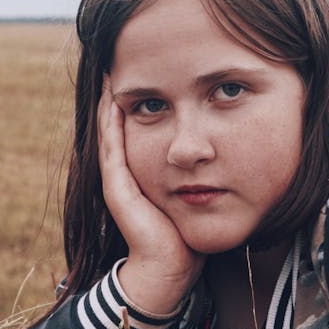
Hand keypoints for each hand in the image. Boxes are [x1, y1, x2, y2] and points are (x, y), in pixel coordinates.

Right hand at [97, 78, 204, 313]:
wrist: (172, 268)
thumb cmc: (187, 237)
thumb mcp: (197, 194)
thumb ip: (200, 174)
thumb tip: (220, 152)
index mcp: (144, 173)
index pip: (137, 127)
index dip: (142, 100)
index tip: (147, 70)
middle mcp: (127, 174)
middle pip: (120, 125)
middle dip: (123, 94)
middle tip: (119, 60)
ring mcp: (118, 181)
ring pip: (110, 131)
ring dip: (109, 101)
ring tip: (110, 70)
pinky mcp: (117, 189)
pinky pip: (112, 147)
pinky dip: (109, 123)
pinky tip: (111, 98)